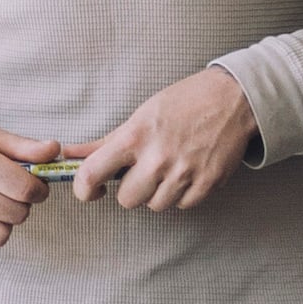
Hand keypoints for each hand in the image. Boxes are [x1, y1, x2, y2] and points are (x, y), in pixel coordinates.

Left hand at [68, 67, 256, 213]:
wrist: (233, 98)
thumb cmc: (184, 102)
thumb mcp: (140, 115)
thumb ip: (105, 142)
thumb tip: (69, 153)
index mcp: (135, 137)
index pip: (92, 174)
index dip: (84, 188)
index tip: (91, 189)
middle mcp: (158, 158)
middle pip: (127, 200)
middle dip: (132, 188)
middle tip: (144, 169)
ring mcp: (184, 173)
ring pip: (156, 205)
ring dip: (159, 192)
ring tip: (170, 167)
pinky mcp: (208, 183)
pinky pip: (183, 205)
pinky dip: (183, 194)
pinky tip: (189, 171)